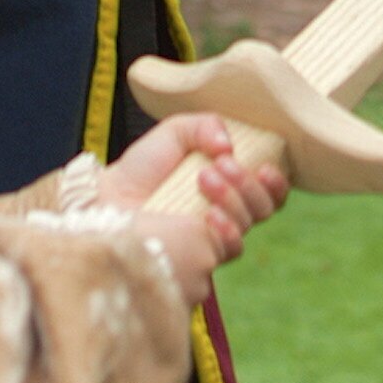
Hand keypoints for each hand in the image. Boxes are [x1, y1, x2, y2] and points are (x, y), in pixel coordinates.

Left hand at [101, 116, 285, 308]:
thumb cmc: (139, 171)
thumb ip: (205, 125)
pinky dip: (227, 227)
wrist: (108, 201)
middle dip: (249, 183)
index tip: (265, 167)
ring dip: (233, 196)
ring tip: (203, 178)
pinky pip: (232, 247)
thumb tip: (229, 147)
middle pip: (265, 207)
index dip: (274, 181)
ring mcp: (214, 238)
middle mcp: (225, 214)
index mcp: (225, 187)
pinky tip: (209, 215)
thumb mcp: (174, 133)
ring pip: (249, 223)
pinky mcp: (201, 256)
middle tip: (221, 165)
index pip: (266, 192)